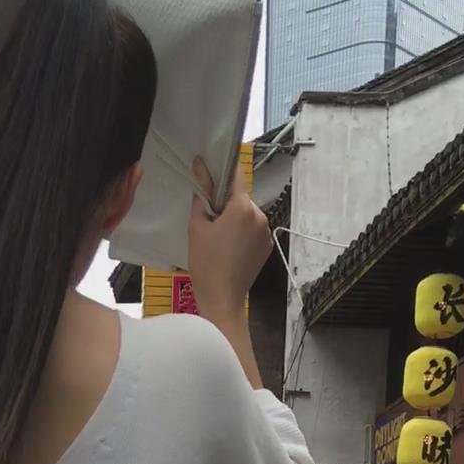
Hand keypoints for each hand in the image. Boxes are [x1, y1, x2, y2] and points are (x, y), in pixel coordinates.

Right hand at [188, 159, 273, 324]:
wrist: (222, 299)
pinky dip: (243, 233)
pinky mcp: (267, 246)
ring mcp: (266, 232)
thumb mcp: (197, 227)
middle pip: (241, 198)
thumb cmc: (206, 264)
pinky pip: (253, 230)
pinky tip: (230, 247)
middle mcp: (260, 215)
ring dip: (235, 218)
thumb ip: (201, 197)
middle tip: (210, 217)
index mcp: (242, 207)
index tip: (215, 164)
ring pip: (247, 215)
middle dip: (227, 202)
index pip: (236, 175)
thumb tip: (201, 174)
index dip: (224, 168)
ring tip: (219, 237)